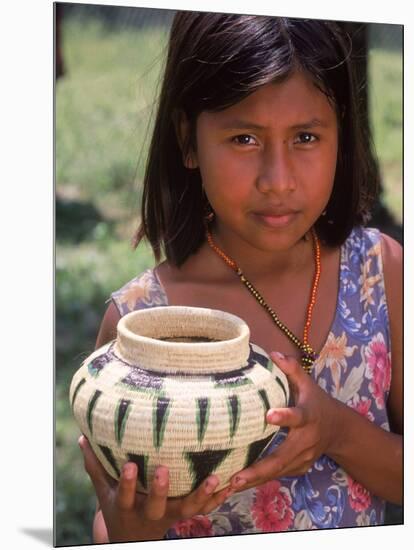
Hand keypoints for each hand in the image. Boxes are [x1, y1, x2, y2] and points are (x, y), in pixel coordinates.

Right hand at [78, 435, 234, 542]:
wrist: (132, 538)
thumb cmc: (117, 507)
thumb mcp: (103, 491)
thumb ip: (95, 465)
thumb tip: (83, 436)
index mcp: (126, 506)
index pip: (124, 495)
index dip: (127, 483)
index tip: (130, 465)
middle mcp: (148, 513)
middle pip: (156, 506)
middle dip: (160, 489)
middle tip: (164, 468)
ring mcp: (170, 516)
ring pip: (187, 509)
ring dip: (201, 495)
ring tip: (213, 478)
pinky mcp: (184, 514)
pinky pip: (204, 509)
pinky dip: (218, 498)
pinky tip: (231, 484)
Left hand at [228, 352, 339, 491]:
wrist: (338, 428)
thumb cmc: (316, 401)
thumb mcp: (308, 383)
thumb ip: (292, 368)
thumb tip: (273, 353)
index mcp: (308, 416)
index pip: (297, 417)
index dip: (285, 417)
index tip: (269, 415)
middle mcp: (306, 441)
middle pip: (283, 457)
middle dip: (259, 468)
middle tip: (237, 476)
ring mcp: (304, 458)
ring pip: (278, 471)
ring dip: (255, 479)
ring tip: (231, 485)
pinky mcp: (299, 468)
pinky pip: (278, 475)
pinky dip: (260, 481)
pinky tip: (240, 484)